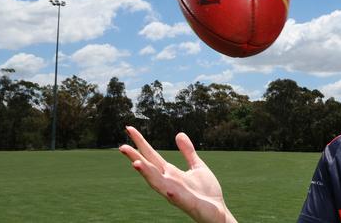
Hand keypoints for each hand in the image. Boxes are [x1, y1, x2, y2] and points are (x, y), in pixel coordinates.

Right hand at [119, 126, 236, 222]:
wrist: (218, 212)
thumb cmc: (206, 191)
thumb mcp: (197, 166)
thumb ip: (188, 152)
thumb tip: (178, 133)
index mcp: (171, 173)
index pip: (151, 155)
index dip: (140, 142)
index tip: (129, 129)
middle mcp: (169, 182)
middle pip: (149, 168)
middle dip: (136, 158)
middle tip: (122, 146)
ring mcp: (176, 193)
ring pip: (157, 183)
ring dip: (146, 174)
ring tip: (135, 163)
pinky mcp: (187, 203)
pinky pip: (177, 198)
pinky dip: (171, 193)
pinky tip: (167, 189)